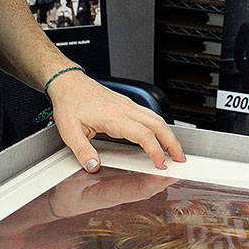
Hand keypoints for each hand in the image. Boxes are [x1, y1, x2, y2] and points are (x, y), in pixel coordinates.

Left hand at [46, 73, 185, 172]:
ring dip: (169, 134)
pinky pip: (149, 114)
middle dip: (172, 143)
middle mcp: (125, 109)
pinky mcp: (126, 103)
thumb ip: (82, 151)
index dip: (155, 150)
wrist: (68, 82)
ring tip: (175, 150)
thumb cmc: (69, 103)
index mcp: (113, 117)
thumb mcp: (69, 131)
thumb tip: (94, 166)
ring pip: (157, 118)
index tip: (160, 164)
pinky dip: (160, 126)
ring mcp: (127, 105)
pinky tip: (160, 134)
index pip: (143, 134)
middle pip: (158, 125)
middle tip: (180, 159)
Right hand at [46, 168, 176, 217]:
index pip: (138, 189)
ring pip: (147, 185)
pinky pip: (140, 181)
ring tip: (176, 161)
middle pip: (149, 188)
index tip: (167, 172)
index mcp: (109, 195)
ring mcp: (120, 193)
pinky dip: (152, 172)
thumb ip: (81, 172)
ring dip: (162, 175)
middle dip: (166, 177)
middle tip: (182, 164)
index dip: (154, 181)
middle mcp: (118, 195)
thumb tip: (93, 165)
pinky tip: (160, 164)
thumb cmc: (64, 196)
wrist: (60, 204)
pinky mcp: (120, 188)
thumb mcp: (69, 182)